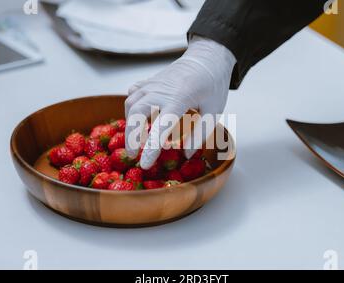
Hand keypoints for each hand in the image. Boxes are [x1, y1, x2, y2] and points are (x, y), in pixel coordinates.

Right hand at [125, 36, 235, 168]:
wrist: (207, 58)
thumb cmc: (213, 84)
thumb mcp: (214, 111)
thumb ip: (200, 134)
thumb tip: (185, 154)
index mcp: (179, 99)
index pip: (160, 128)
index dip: (151, 148)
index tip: (145, 164)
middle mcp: (161, 90)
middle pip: (136, 114)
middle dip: (131, 136)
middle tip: (133, 154)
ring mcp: (152, 84)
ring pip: (131, 104)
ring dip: (130, 123)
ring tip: (136, 138)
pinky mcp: (149, 81)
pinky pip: (132, 94)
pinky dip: (131, 107)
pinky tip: (137, 117)